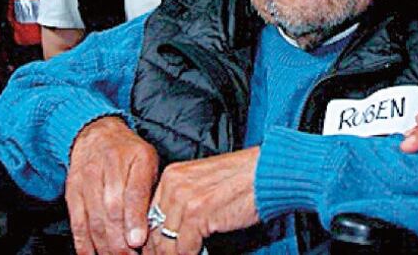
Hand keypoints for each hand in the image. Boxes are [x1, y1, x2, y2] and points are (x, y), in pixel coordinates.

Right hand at [66, 116, 158, 254]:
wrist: (97, 135)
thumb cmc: (129, 153)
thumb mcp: (149, 161)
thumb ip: (151, 189)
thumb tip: (155, 222)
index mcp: (137, 158)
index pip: (134, 192)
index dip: (135, 218)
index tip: (138, 240)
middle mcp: (109, 167)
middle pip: (112, 210)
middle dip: (121, 240)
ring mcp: (87, 180)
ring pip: (94, 219)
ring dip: (104, 245)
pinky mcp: (72, 192)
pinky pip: (77, 221)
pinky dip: (84, 243)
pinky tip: (92, 254)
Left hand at [145, 147, 259, 254]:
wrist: (267, 172)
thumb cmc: (244, 177)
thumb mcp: (204, 181)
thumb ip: (184, 198)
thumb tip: (172, 228)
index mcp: (173, 175)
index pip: (149, 214)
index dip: (152, 237)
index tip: (157, 250)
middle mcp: (174, 185)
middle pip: (154, 230)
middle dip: (159, 250)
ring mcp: (184, 200)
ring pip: (166, 242)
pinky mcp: (198, 214)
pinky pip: (185, 247)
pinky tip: (199, 254)